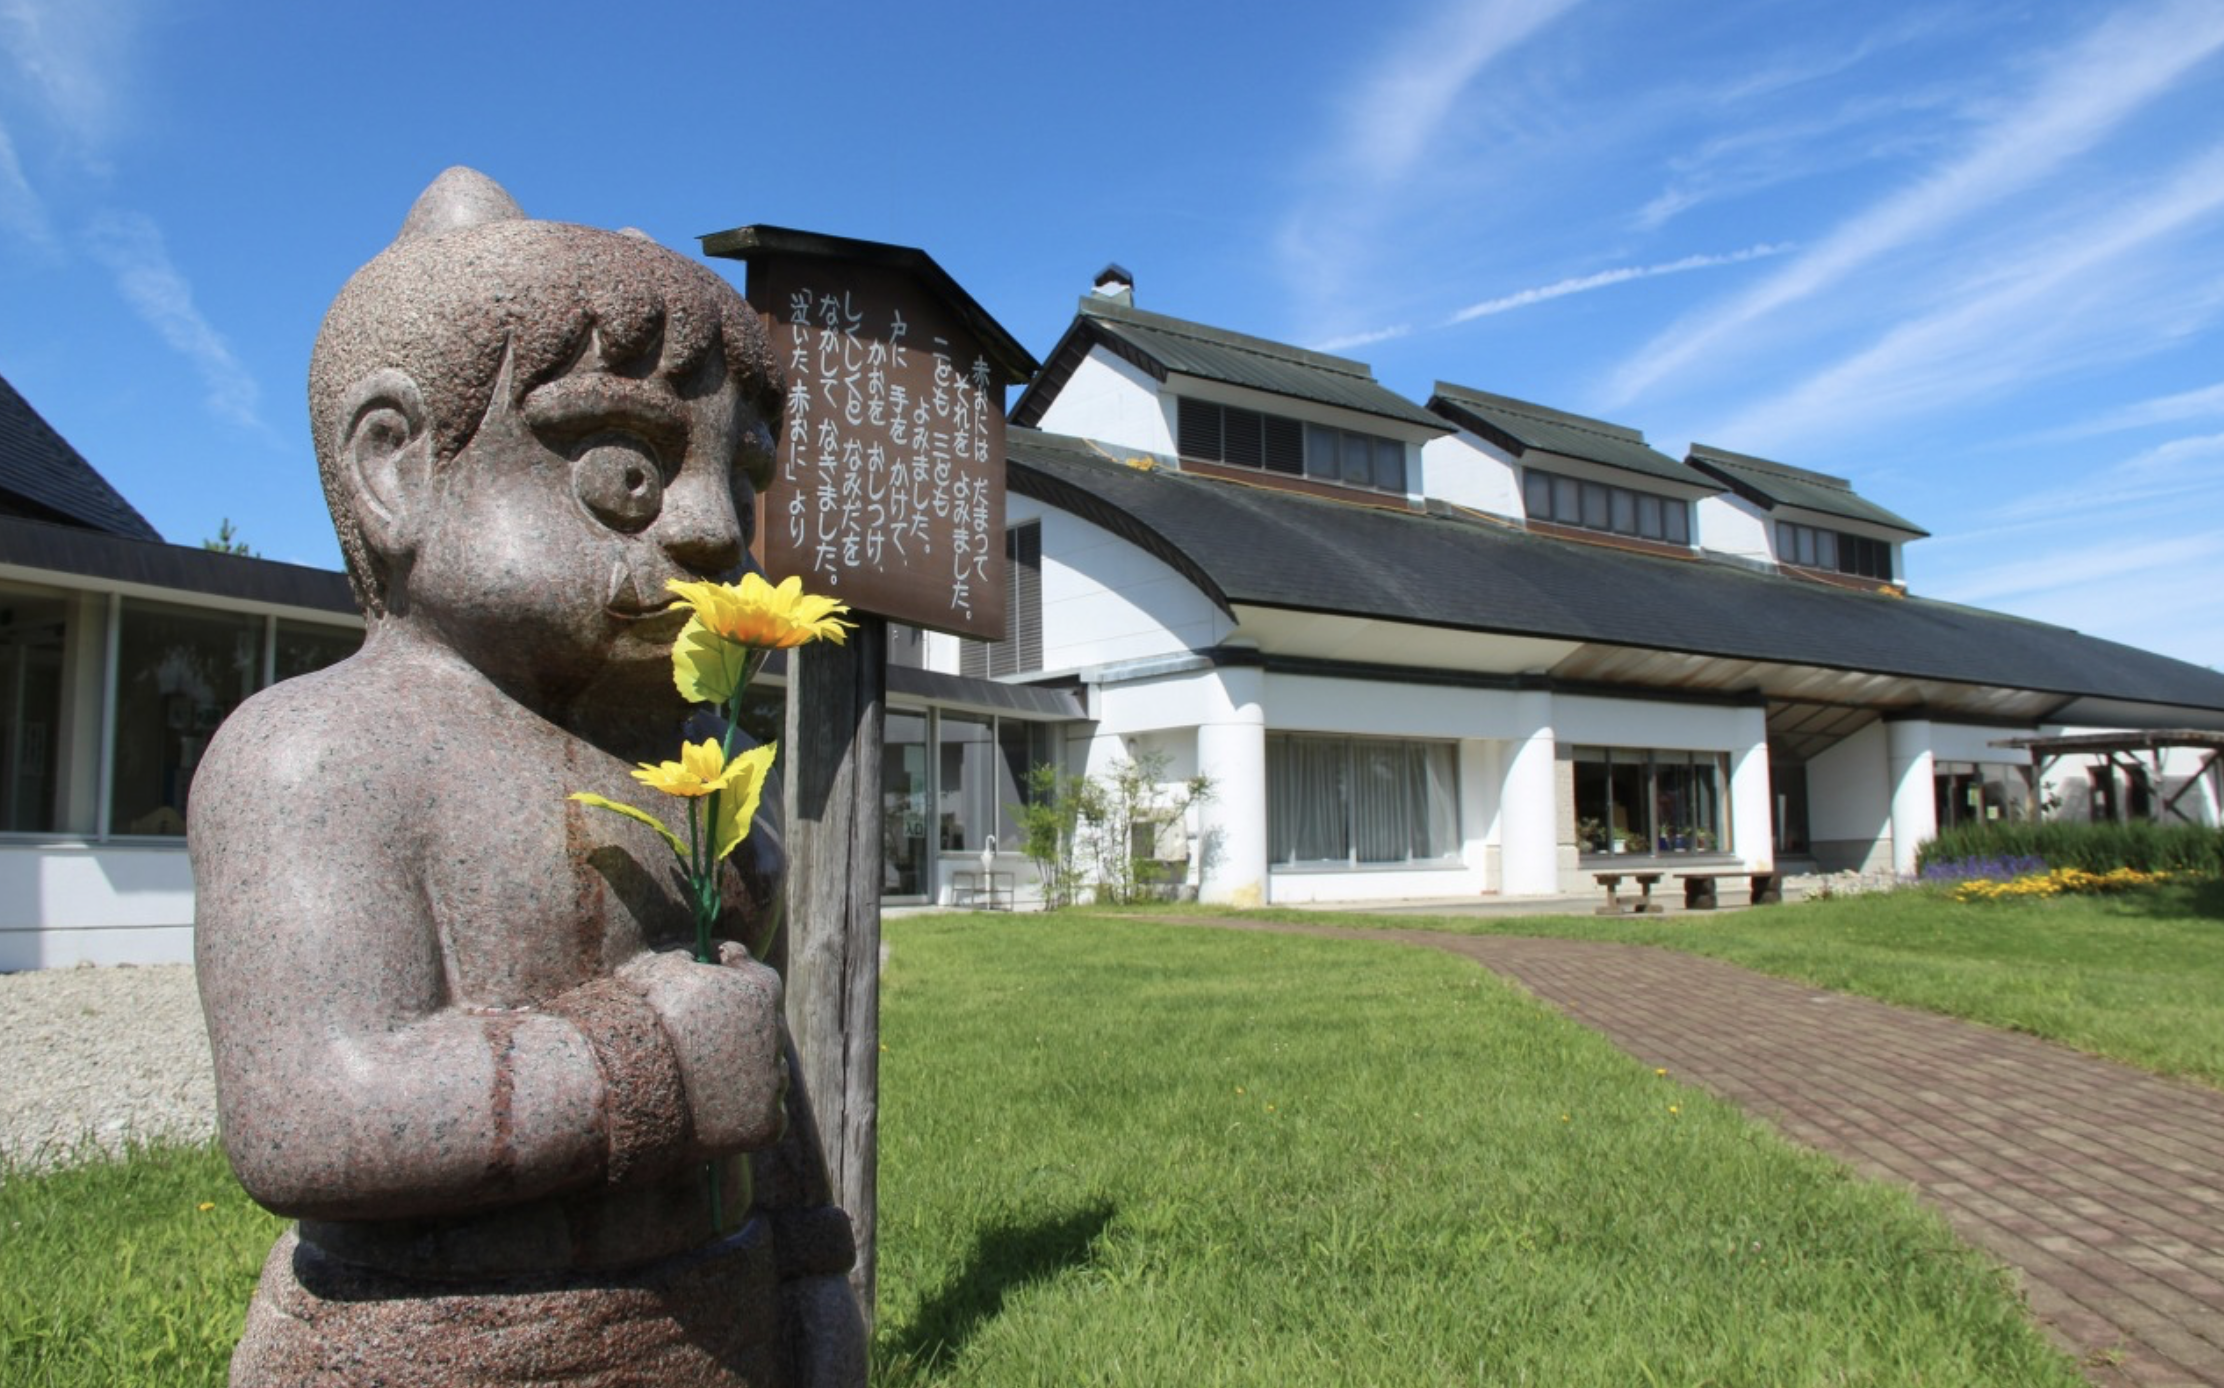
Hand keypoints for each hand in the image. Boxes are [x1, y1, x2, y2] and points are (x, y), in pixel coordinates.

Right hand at [621, 949, 786, 1154]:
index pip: (757, 976)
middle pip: (765, 1027)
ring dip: (749, 1073)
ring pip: (770, 1072)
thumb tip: (695, 956)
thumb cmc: (639, 1022)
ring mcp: (774, 1081)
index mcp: (761, 988)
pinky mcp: (766, 1124)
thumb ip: (687, 958)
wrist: (626, 1089)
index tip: (712, 987)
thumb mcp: (658, 970)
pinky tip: (715, 1114)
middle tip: (704, 1041)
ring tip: (706, 1081)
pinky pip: (767, 1115)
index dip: (733, 979)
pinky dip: (746, 1114)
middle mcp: (776, 1033)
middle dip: (741, 1030)